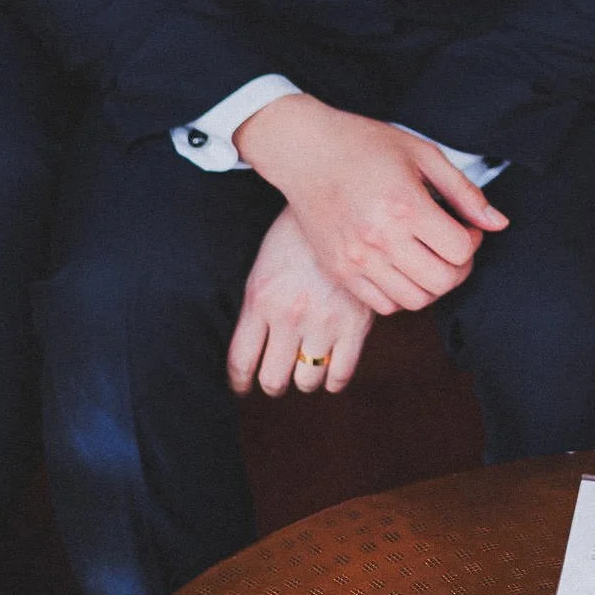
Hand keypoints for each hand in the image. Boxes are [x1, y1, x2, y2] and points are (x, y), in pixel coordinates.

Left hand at [228, 207, 374, 394]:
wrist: (340, 207)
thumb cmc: (295, 237)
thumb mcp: (263, 269)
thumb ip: (256, 309)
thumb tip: (252, 349)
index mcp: (260, 301)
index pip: (241, 362)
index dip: (238, 383)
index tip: (241, 387)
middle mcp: (290, 316)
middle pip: (273, 379)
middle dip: (272, 384)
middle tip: (275, 378)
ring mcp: (324, 322)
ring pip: (307, 381)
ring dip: (303, 380)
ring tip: (305, 370)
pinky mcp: (356, 324)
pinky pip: (341, 374)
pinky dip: (333, 381)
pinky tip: (330, 371)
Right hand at [242, 95, 506, 314]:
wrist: (304, 150)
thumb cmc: (365, 144)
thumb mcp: (422, 154)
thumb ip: (464, 192)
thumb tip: (499, 224)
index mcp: (405, 205)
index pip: (461, 250)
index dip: (473, 240)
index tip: (464, 225)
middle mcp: (380, 238)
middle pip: (443, 281)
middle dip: (460, 266)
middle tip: (452, 245)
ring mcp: (356, 259)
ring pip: (416, 300)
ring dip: (433, 284)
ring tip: (428, 257)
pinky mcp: (340, 270)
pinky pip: (384, 305)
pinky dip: (403, 294)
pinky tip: (402, 267)